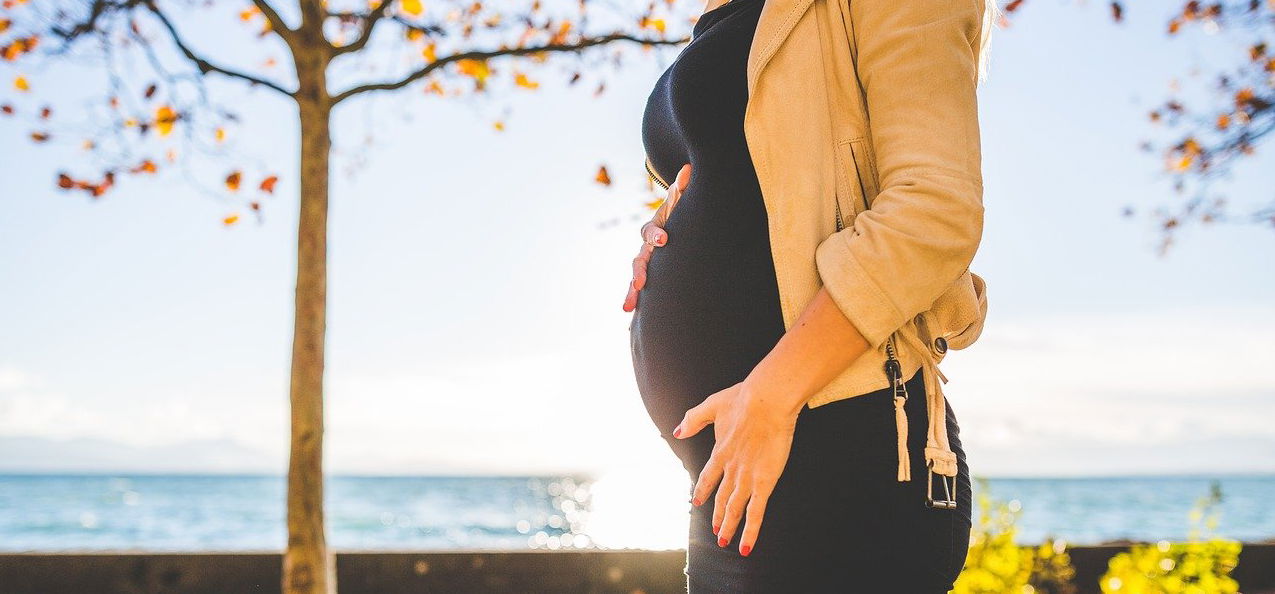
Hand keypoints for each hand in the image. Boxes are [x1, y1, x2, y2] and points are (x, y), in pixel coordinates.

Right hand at [622, 163, 691, 311]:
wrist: (671, 229)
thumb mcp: (682, 204)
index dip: (657, 235)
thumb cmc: (679, 216)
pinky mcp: (649, 279)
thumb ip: (683, 190)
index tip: (665, 240)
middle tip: (640, 284)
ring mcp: (645, 265)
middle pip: (638, 260)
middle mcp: (646, 249)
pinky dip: (637, 307)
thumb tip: (688, 169)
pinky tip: (631, 327)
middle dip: (639, 272)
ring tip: (627, 309)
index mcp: (654, 230)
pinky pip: (641, 293)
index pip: (651, 231)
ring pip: (636, 279)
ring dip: (631, 293)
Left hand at [672, 380, 799, 557]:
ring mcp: (746, 478)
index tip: (698, 502)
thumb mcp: (713, 405)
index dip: (703, 491)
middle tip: (714, 530)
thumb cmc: (743, 399)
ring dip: (728, 527)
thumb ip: (693, 419)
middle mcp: (730, 469)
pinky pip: (756, 513)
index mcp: (719, 452)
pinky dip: (750, 532)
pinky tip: (745, 546)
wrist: (766, 401)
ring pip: (735, 510)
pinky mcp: (764, 482)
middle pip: (721, 498)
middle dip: (717, 515)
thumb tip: (677, 431)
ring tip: (724, 540)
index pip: (708, 477)